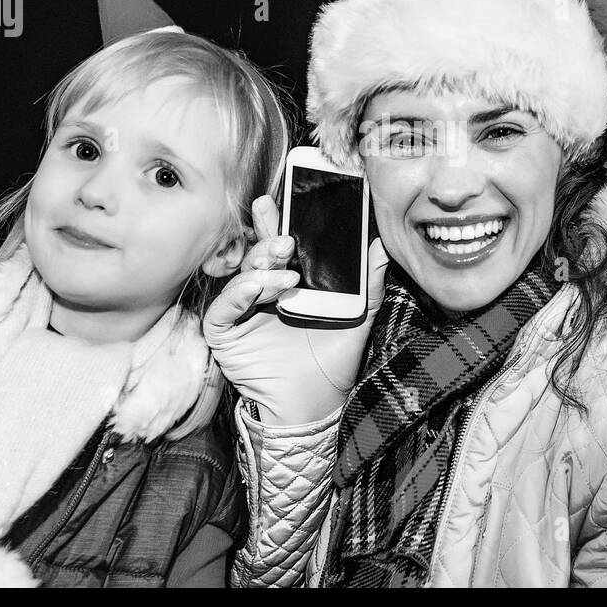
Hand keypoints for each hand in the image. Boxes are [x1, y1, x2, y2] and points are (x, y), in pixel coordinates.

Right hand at [203, 195, 388, 425]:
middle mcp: (263, 291)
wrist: (314, 404)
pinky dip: (236, 294)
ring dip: (261, 268)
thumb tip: (383, 245)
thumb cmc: (332, 361)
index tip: (279, 202)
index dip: (278, 223)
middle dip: (267, 239)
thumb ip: (368, 280)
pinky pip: (223, 307)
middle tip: (283, 236)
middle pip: (258, 255)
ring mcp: (241, 311)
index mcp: (289, 281)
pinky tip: (252, 289)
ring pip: (242, 276)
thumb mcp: (358, 316)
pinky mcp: (224, 332)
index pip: (281, 245)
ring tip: (285, 271)